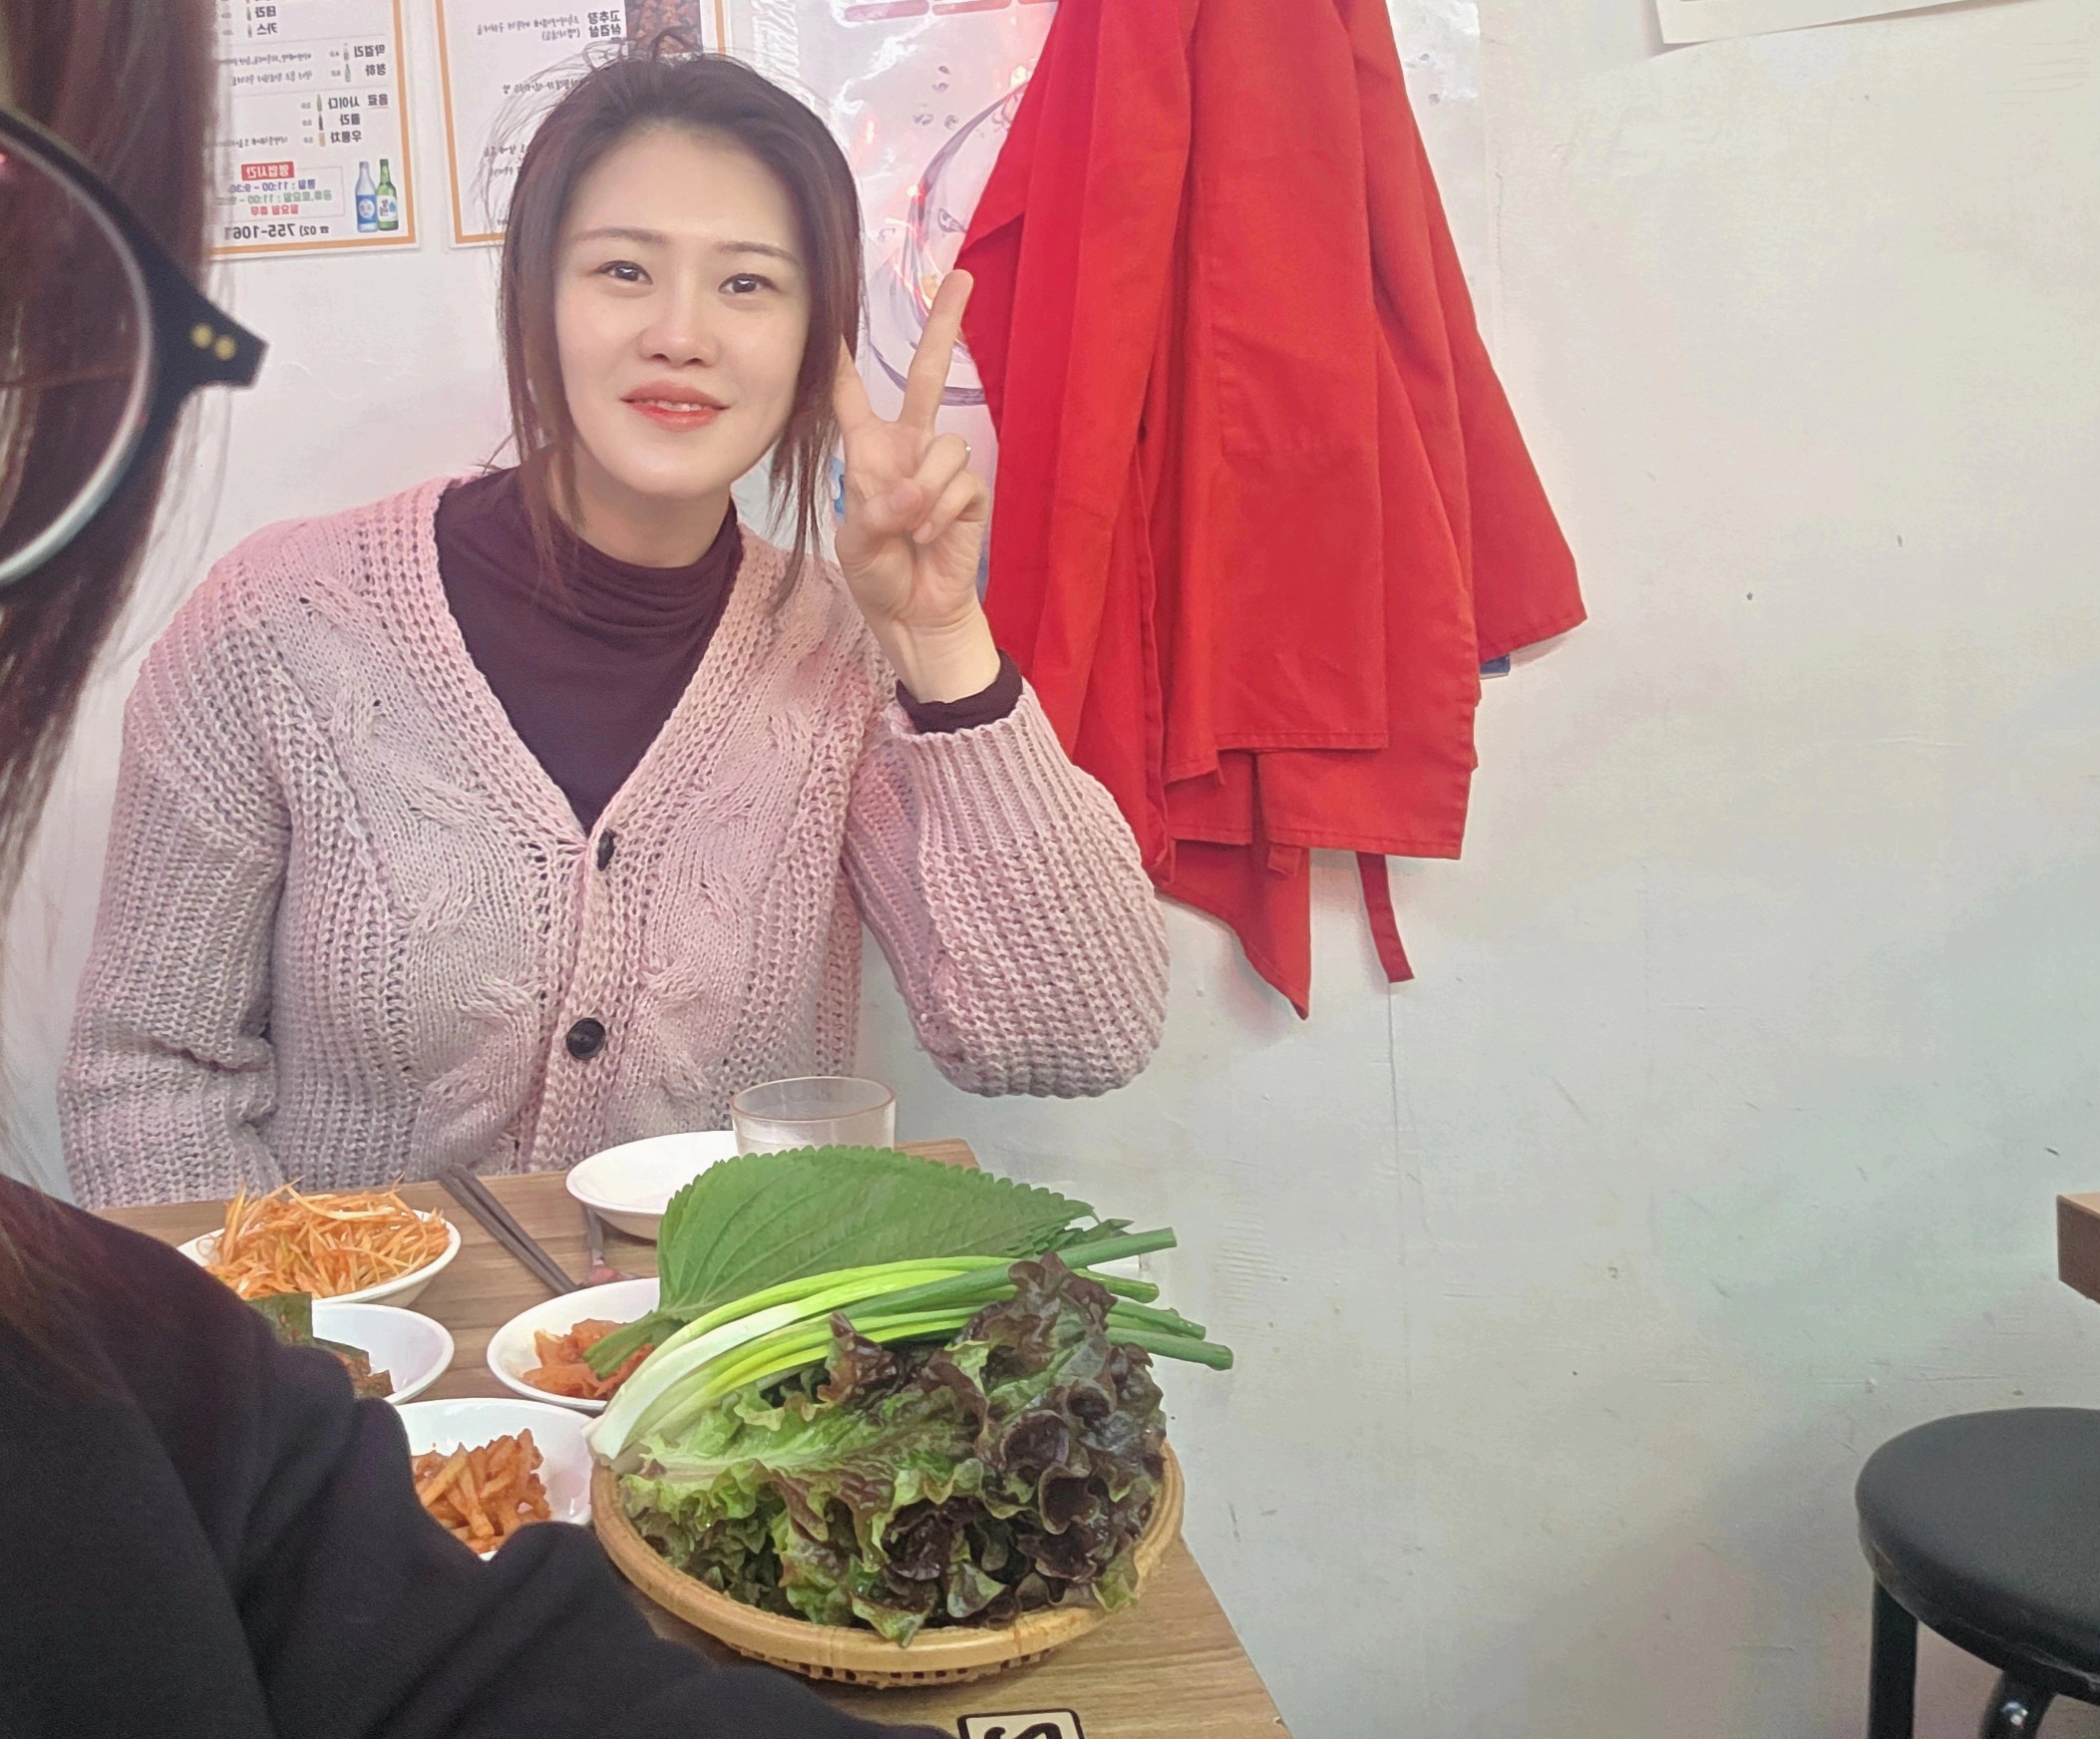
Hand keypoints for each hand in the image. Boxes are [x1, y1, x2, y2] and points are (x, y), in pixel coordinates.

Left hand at [831, 271, 999, 701]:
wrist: (916, 615)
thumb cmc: (879, 575)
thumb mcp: (856, 540)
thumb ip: (877, 507)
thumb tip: (915, 490)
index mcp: (868, 451)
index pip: (851, 396)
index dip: (841, 362)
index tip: (833, 320)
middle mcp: (908, 447)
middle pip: (927, 375)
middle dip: (945, 326)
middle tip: (962, 277)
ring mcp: (942, 468)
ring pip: (945, 447)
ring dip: (924, 493)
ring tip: (910, 530)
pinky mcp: (970, 493)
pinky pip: (961, 482)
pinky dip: (941, 513)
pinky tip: (930, 538)